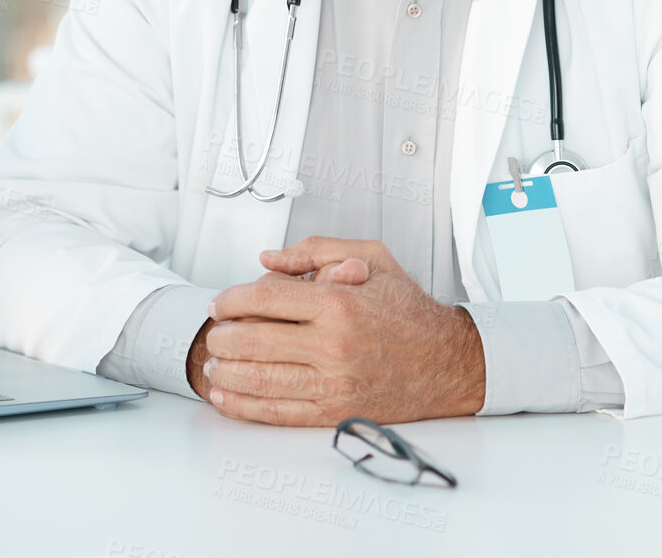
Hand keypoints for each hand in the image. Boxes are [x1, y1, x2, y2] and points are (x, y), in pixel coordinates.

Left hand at [199, 238, 485, 425]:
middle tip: (214, 334)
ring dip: (227, 371)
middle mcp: (333, 344)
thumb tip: (268, 258)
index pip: (265, 298)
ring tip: (214, 363)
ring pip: (259, 379)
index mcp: (339, 302)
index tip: (219, 303)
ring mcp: (333, 382)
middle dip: (223, 337)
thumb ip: (317, 250)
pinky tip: (226, 396)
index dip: (231, 300)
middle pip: (254, 340)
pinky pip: (277, 412)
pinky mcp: (335, 412)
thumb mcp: (372, 258)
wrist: (447, 362)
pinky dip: (244, 406)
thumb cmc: (408, 310)